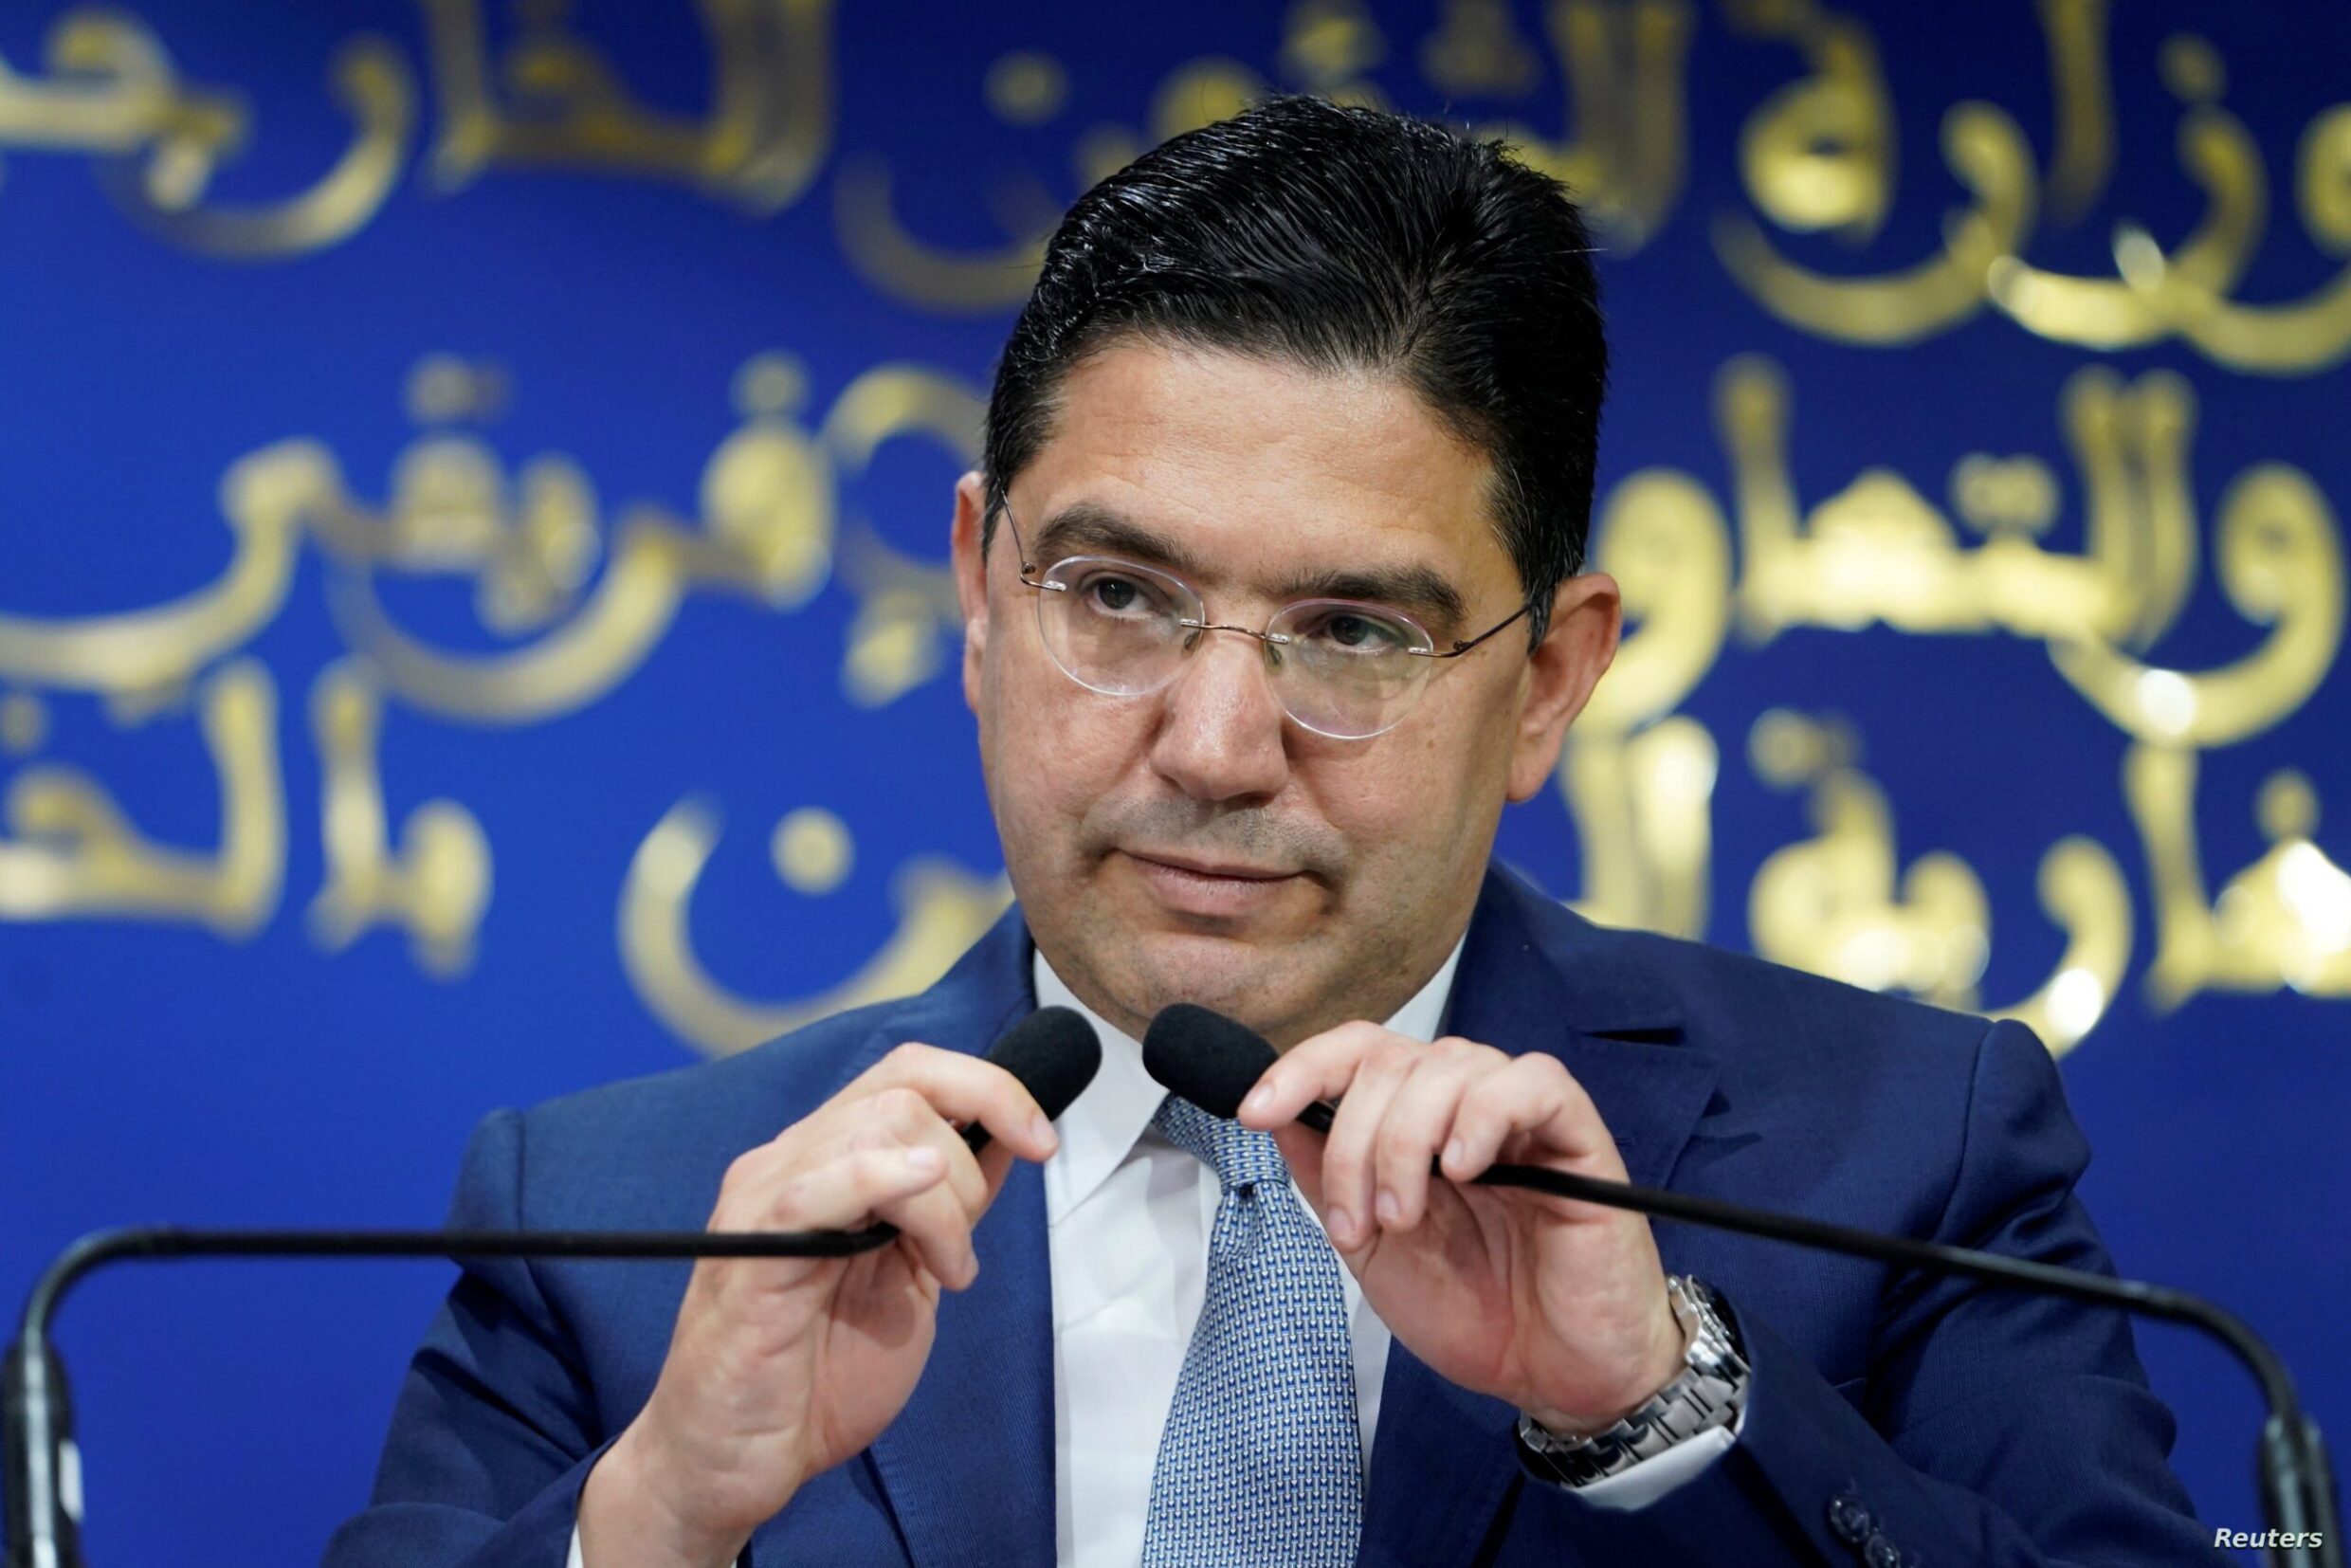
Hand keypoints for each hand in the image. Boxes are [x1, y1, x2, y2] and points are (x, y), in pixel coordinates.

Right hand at [576, 1044, 1060, 1567]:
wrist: (730, 1465)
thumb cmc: (812, 1378)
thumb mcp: (908, 1280)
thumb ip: (947, 1210)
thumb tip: (1005, 1138)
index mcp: (826, 1162)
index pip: (910, 1073)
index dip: (989, 1087)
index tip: (1042, 1141)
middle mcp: (789, 1164)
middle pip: (903, 1090)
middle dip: (969, 1164)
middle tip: (961, 1255)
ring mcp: (764, 1204)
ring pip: (876, 1128)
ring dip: (943, 1204)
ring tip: (941, 1276)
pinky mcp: (749, 1259)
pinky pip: (814, 1189)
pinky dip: (879, 1177)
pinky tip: (919, 1205)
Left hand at [1236, 1024, 1683, 1435]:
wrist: (1552, 1377)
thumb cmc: (1475, 1312)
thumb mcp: (1372, 1247)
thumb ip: (1327, 1177)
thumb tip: (1276, 1114)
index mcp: (1415, 1123)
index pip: (1357, 1053)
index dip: (1303, 1067)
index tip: (1256, 1111)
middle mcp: (1464, 1105)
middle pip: (1391, 1060)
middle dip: (1353, 1140)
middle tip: (1361, 1223)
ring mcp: (1522, 1117)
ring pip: (1451, 1065)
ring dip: (1406, 1140)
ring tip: (1407, 1218)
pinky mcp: (1579, 1135)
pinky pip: (1535, 1083)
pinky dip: (1485, 1114)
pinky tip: (1465, 1167)